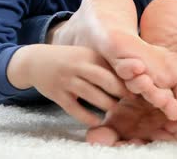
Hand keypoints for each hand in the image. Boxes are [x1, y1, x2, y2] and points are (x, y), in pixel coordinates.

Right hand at [7, 44, 130, 126]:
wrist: (35, 61)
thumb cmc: (69, 59)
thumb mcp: (85, 55)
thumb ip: (104, 64)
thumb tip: (131, 77)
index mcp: (88, 55)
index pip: (111, 67)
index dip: (127, 78)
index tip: (141, 86)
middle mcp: (78, 66)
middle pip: (104, 80)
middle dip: (121, 91)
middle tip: (134, 100)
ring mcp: (66, 80)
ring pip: (91, 95)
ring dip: (106, 104)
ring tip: (116, 110)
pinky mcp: (57, 94)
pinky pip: (74, 108)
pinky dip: (87, 117)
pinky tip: (97, 121)